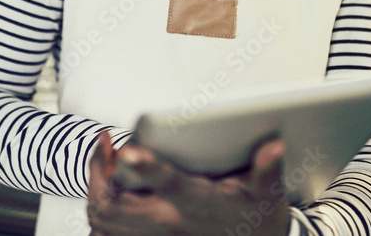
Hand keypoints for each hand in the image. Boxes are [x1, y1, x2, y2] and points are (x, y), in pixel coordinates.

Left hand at [87, 131, 289, 235]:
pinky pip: (107, 235)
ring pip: (104, 220)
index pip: (166, 182)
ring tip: (102, 163)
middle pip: (114, 203)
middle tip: (105, 144)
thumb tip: (274, 146)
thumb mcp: (267, 197)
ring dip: (96, 191)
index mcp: (195, 203)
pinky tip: (106, 193)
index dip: (145, 166)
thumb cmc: (256, 223)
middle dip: (99, 171)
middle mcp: (168, 222)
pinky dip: (100, 216)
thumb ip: (267, 170)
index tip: (128, 149)